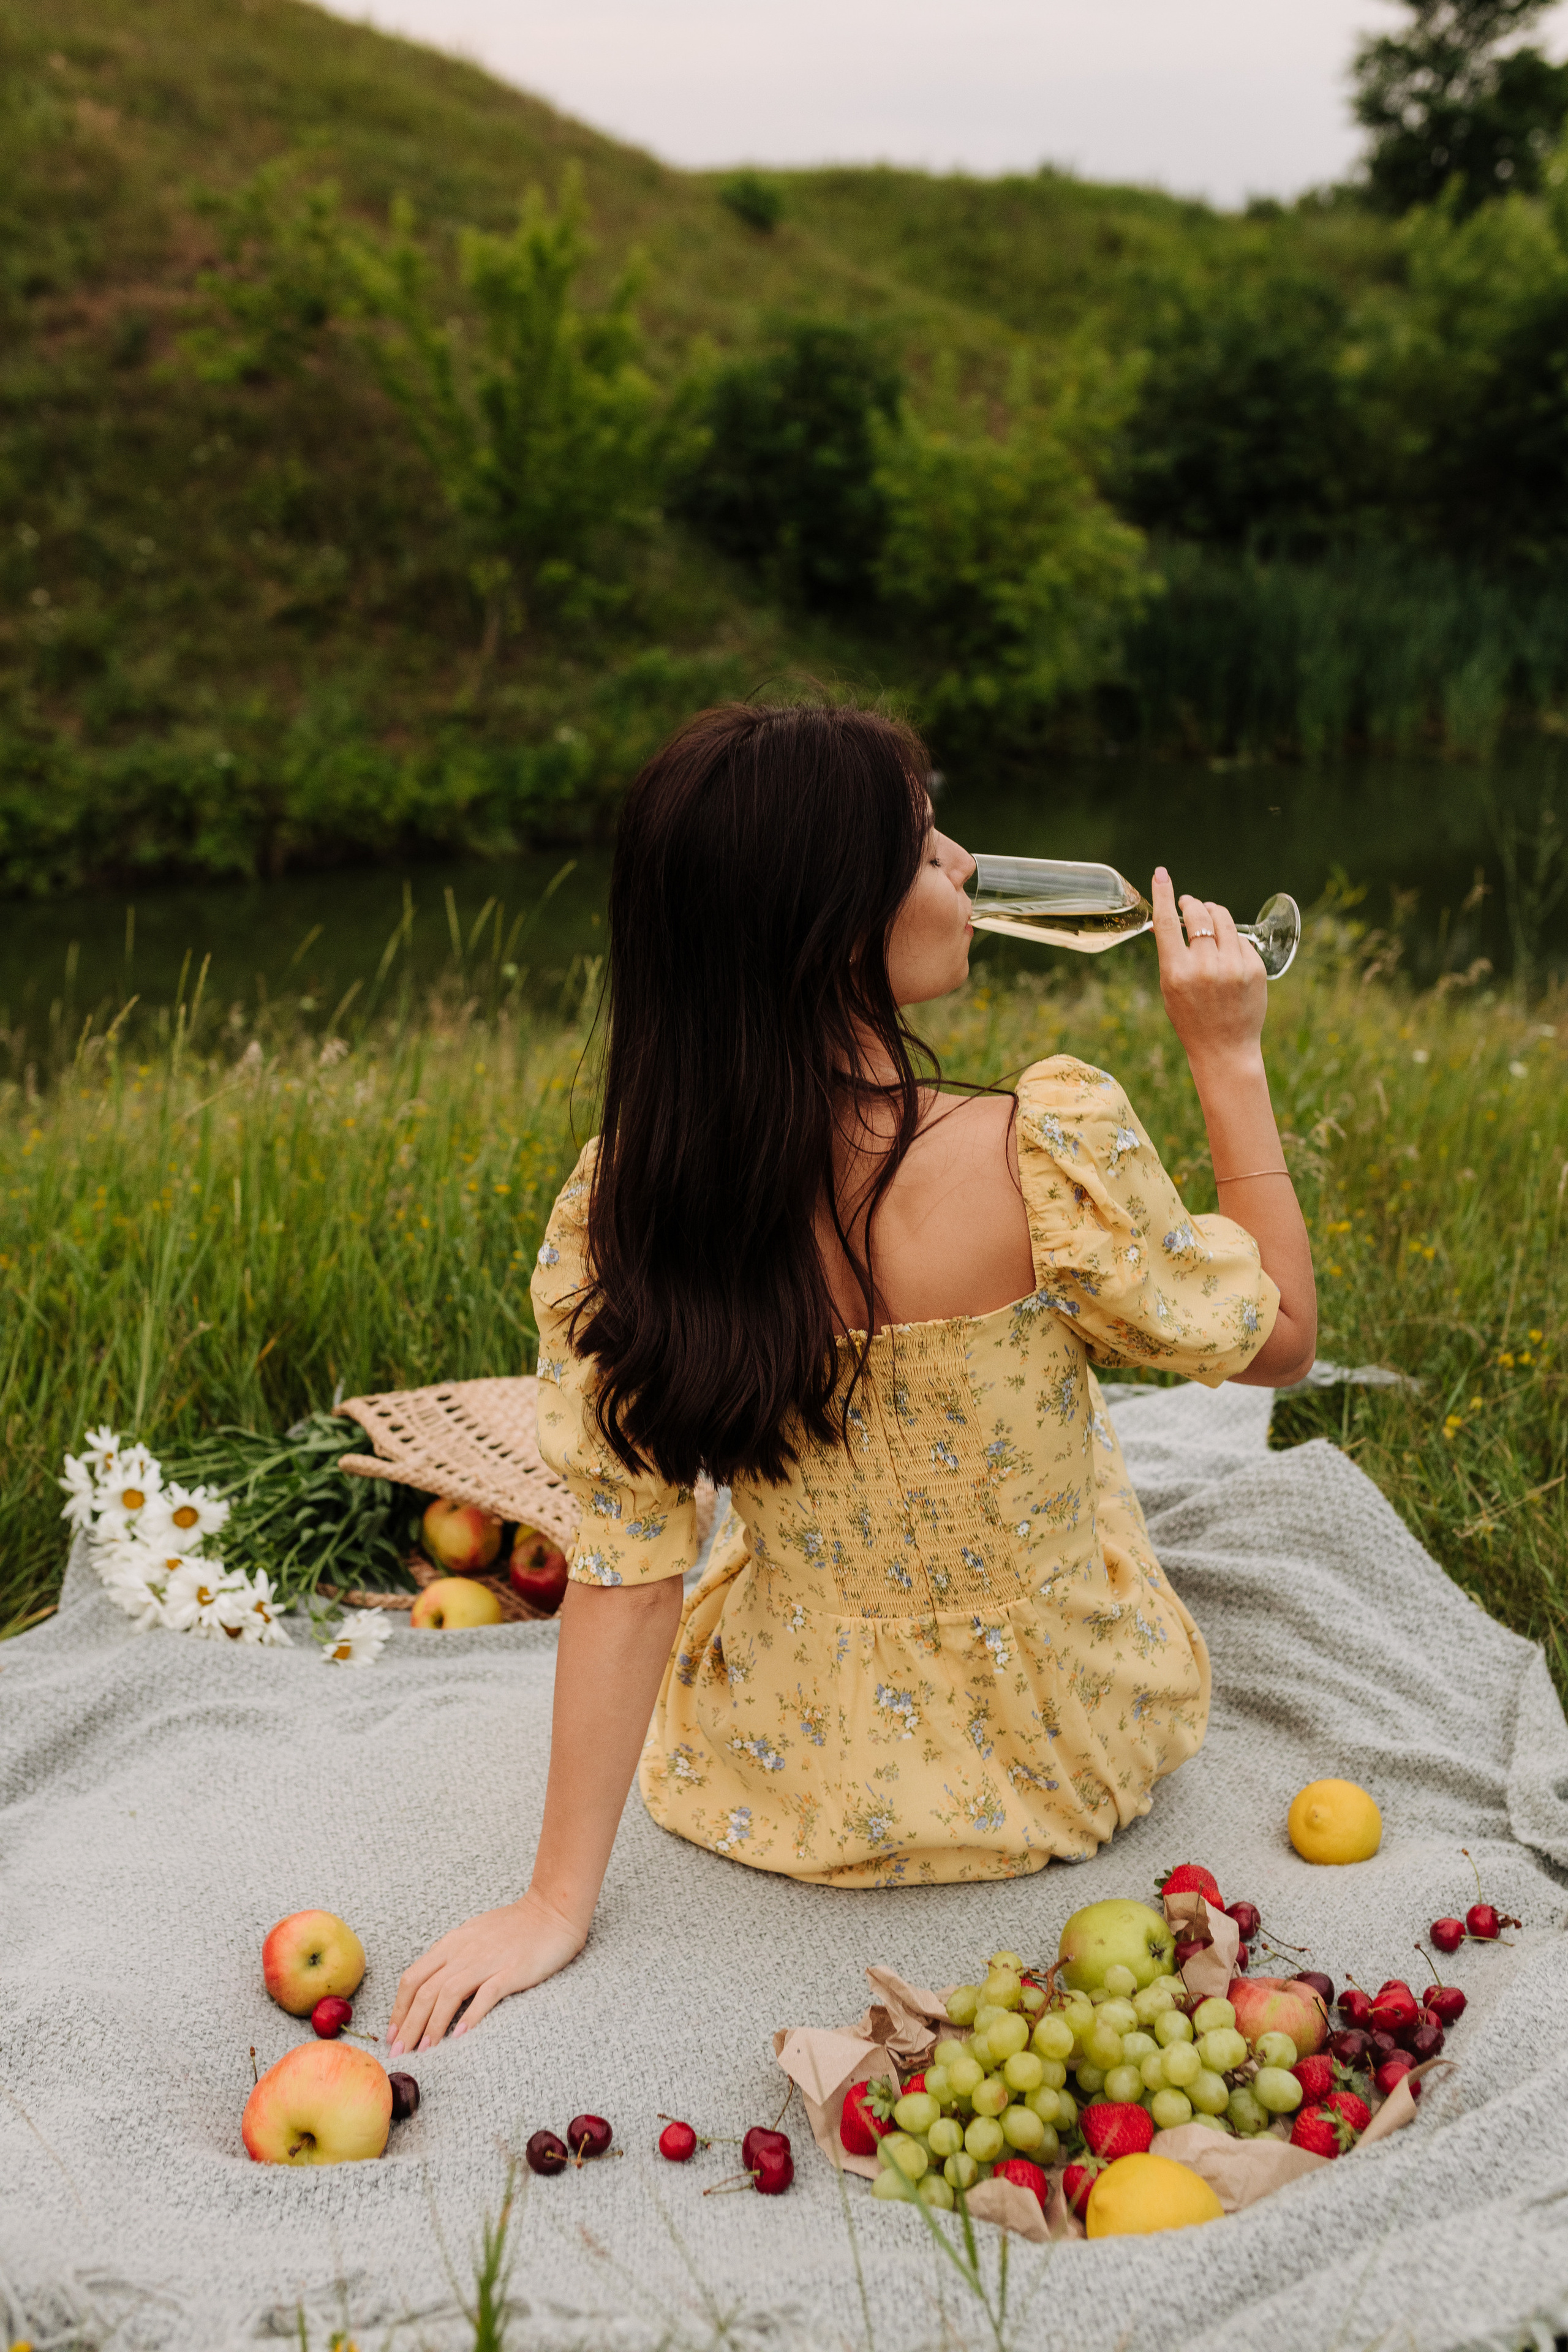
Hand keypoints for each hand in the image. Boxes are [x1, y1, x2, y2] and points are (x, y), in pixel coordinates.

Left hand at [387, 1886, 584, 2052]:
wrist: (552, 1910)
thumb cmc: (515, 1926)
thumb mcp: (474, 1935)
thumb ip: (453, 1957)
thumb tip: (430, 1986)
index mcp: (452, 1944)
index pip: (413, 1978)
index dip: (399, 2008)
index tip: (392, 2034)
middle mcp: (463, 1951)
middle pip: (425, 1990)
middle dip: (409, 2025)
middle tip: (400, 2052)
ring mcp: (487, 1960)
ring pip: (448, 1994)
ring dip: (433, 2025)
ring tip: (425, 2050)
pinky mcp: (512, 1970)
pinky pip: (486, 1994)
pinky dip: (470, 2015)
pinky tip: (460, 2036)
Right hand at [1149, 868, 1266, 1072]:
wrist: (1225, 1048)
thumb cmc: (1191, 1018)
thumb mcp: (1170, 988)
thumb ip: (1170, 954)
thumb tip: (1164, 921)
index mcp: (1177, 972)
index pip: (1168, 922)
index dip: (1164, 894)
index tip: (1161, 873)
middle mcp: (1205, 966)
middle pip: (1198, 914)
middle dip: (1192, 903)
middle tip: (1189, 904)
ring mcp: (1233, 966)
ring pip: (1223, 919)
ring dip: (1212, 913)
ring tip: (1208, 918)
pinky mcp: (1255, 968)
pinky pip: (1240, 938)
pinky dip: (1231, 939)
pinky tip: (1227, 953)